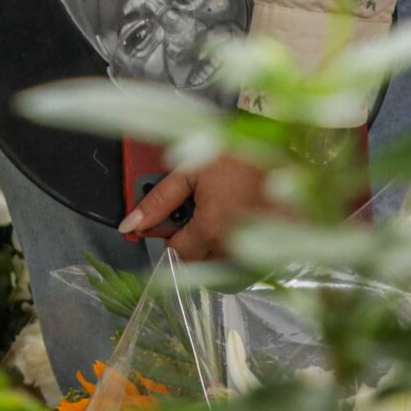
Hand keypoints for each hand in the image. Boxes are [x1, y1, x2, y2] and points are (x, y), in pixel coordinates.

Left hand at [120, 153, 274, 260]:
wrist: (277, 142)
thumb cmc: (234, 152)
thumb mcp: (189, 171)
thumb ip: (157, 202)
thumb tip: (129, 226)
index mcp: (211, 229)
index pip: (177, 255)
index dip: (169, 239)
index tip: (172, 223)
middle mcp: (237, 247)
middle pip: (202, 266)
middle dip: (192, 247)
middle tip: (196, 217)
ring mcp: (262, 250)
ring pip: (226, 268)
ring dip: (216, 251)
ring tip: (220, 219)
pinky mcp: (281, 246)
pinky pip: (252, 263)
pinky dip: (241, 251)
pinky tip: (240, 226)